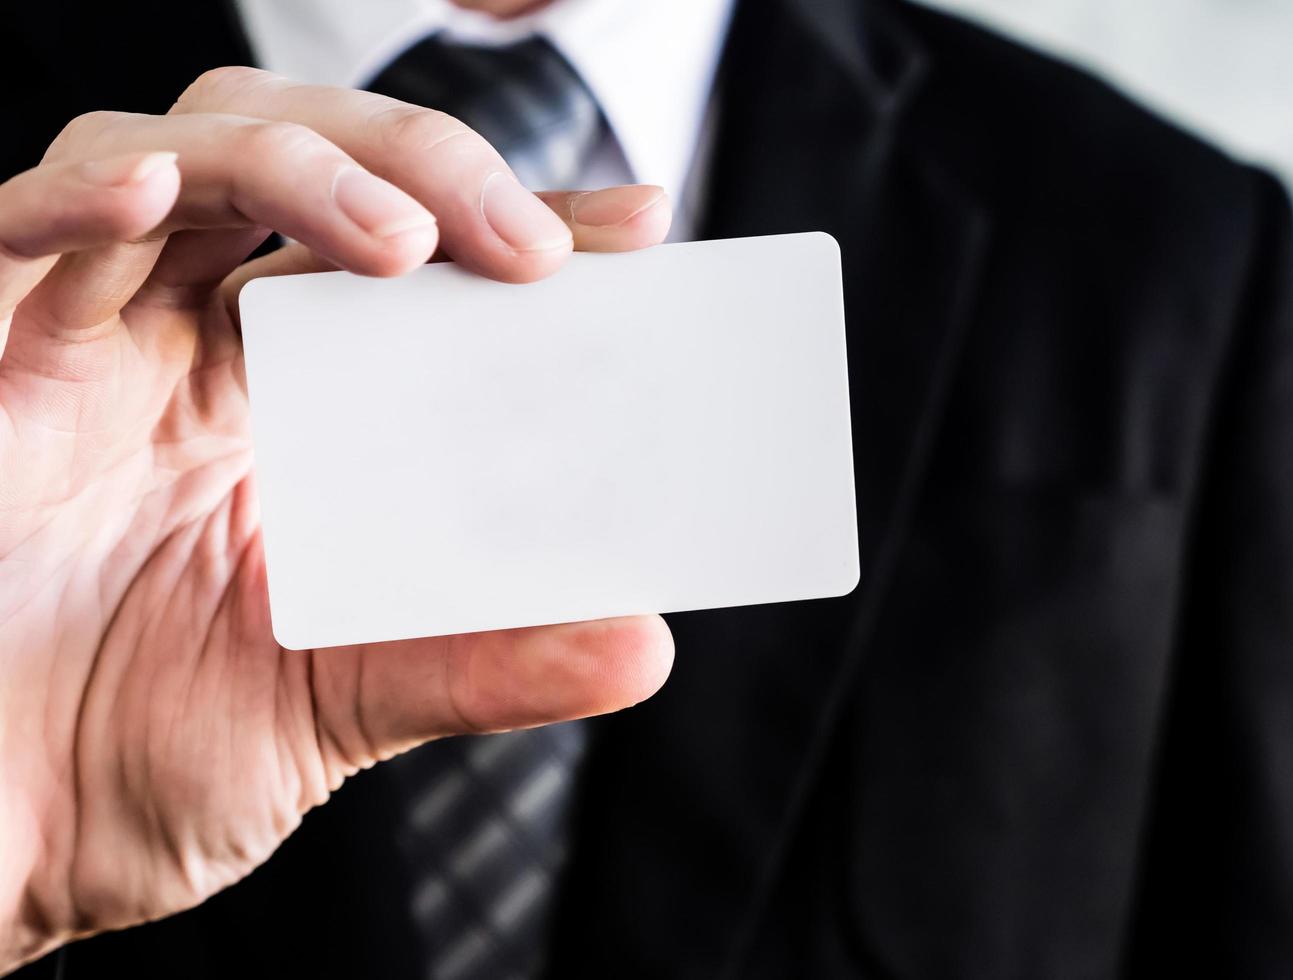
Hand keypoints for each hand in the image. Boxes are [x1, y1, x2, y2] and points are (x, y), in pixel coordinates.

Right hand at [0, 67, 674, 970]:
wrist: (3, 845)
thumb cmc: (136, 763)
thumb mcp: (342, 708)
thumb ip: (480, 664)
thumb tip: (637, 646)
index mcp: (289, 410)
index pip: (414, 266)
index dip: (516, 222)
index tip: (634, 224)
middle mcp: (193, 352)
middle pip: (307, 163)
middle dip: (425, 166)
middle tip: (531, 243)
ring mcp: (90, 348)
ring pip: (184, 161)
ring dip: (299, 163)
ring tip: (402, 240)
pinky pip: (14, 239)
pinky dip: (79, 201)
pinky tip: (152, 194)